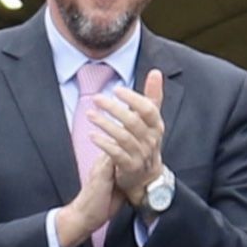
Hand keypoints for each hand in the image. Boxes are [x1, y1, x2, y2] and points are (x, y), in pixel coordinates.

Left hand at [90, 69, 169, 207]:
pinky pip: (116, 154)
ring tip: (90, 114)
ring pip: (123, 137)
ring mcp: (141, 154)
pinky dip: (104, 144)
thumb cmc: (146, 140)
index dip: (133, 98)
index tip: (117, 89)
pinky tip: (92, 135)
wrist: (147, 175)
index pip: (148, 109)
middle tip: (96, 98)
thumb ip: (153, 96)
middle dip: (114, 109)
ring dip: (105, 124)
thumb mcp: (152, 119)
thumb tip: (156, 72)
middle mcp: (151, 140)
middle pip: (133, 122)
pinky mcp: (129, 167)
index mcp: (156, 125)